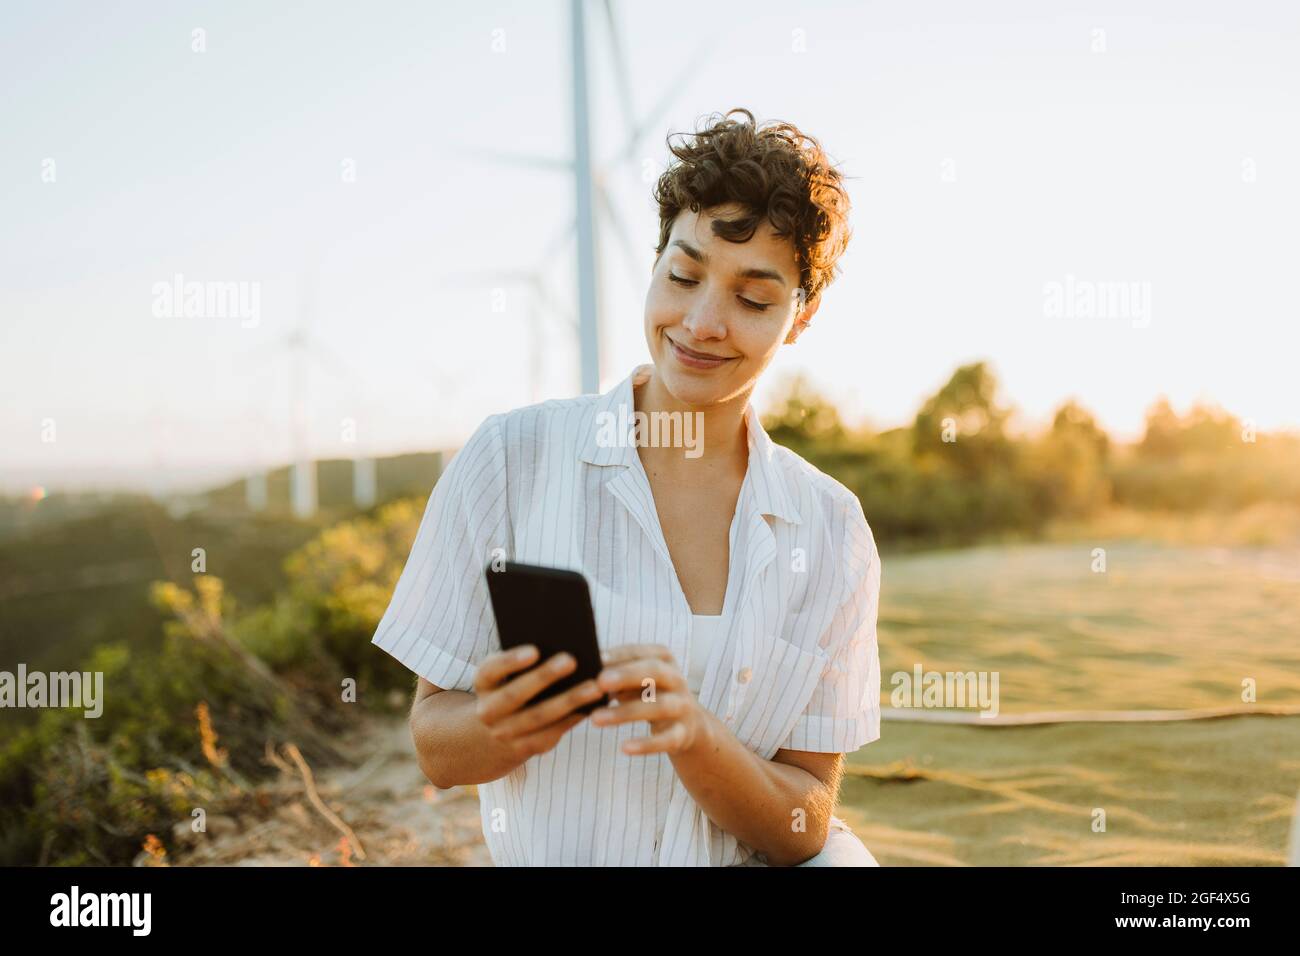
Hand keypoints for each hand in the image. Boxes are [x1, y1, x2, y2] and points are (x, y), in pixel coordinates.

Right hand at [472, 645, 603, 761]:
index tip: (535, 650)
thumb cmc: (512, 685)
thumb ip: (526, 660)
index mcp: (483, 682)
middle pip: (515, 694)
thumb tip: (561, 641)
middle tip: (572, 660)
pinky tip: (592, 708)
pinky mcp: (523, 748)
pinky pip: (549, 734)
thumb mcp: (507, 673)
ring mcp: (503, 733)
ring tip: (595, 687)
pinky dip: (571, 720)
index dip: (511, 661)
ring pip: (538, 717)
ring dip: (569, 702)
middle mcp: (488, 710)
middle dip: (544, 677)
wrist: (496, 731)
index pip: (492, 670)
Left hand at [590, 644, 704, 755]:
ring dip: (625, 713)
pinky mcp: (682, 733)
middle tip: (600, 681)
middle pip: (655, 672)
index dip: (620, 655)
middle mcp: (677, 679)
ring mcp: (682, 706)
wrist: (687, 724)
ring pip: (658, 707)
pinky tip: (624, 748)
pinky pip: (666, 739)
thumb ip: (615, 674)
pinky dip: (646, 744)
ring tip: (596, 719)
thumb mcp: (635, 681)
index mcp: (663, 659)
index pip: (641, 652)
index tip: (596, 658)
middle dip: (627, 675)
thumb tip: (582, 670)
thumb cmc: (648, 695)